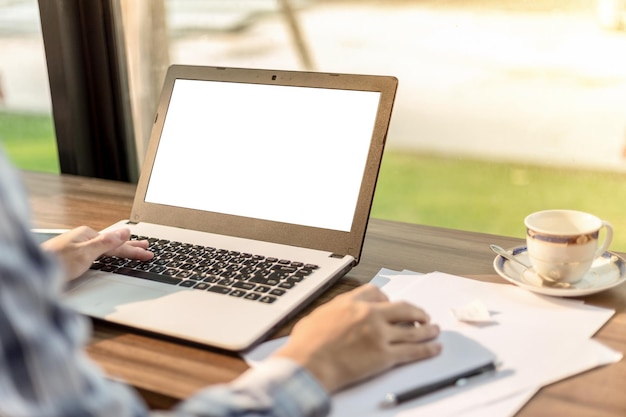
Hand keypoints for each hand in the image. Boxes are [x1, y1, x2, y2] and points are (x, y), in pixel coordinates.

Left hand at [41, 226, 152, 280]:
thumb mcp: (85, 253)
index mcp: (88, 235)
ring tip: (133, 246)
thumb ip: (106, 243)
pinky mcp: (73, 256)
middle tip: (146, 246)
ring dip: (120, 247)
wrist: (33, 271)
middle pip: (113, 243)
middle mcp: (83, 239)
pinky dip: (108, 252)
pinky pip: (97, 252)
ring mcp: (77, 246)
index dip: (134, 250)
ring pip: (105, 247)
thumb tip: (124, 232)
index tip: (148, 253)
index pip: (117, 244)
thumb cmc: (55, 263)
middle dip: (130, 245)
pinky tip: (107, 252)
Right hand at [274, 284, 440, 392]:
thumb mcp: (316, 316)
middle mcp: (370, 315)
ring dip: (427, 330)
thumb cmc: (306, 344)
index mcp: (352, 302)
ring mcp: (379, 334)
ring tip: (435, 330)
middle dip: (416, 312)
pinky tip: (434, 348)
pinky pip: (413, 351)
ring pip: (412, 330)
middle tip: (422, 316)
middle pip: (403, 308)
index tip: (391, 304)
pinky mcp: (384, 356)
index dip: (387, 299)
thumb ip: (332, 312)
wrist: (308, 363)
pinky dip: (427, 350)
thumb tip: (333, 316)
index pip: (377, 293)